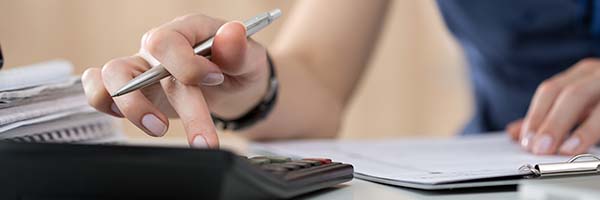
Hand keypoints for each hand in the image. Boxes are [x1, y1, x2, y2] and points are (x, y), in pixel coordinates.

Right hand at [81, 14, 270, 147]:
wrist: (235, 90)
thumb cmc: (238, 69)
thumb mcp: (250, 60)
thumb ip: (239, 50)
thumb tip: (231, 33)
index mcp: (185, 31)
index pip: (165, 41)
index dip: (186, 65)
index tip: (215, 79)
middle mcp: (157, 48)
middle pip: (140, 68)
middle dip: (170, 107)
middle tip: (202, 138)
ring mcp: (141, 68)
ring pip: (111, 77)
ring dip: (133, 108)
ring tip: (160, 128)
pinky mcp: (132, 91)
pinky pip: (99, 89)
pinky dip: (103, 102)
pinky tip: (131, 119)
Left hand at [507, 58, 599, 154]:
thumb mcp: (576, 103)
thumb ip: (548, 116)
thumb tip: (515, 133)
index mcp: (583, 73)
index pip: (551, 90)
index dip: (537, 115)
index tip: (527, 141)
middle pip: (573, 94)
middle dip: (554, 122)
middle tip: (541, 148)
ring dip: (585, 129)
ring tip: (568, 149)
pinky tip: (595, 147)